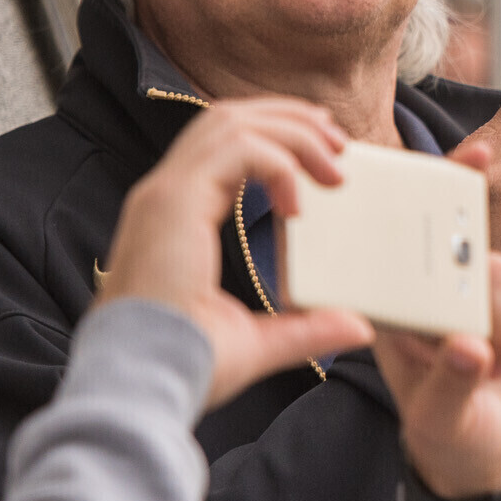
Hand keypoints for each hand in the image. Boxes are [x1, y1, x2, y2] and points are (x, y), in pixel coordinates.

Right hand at [94, 98, 373, 409]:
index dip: (272, 136)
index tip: (322, 150)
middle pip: (226, 119)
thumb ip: (308, 328)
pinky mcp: (173, 203)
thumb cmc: (183, 366)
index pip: (222, 144)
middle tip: (337, 141)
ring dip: (290, 131)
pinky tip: (300, 204)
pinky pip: (235, 151)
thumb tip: (357, 326)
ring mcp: (164, 195)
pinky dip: (277, 163)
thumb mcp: (260, 342)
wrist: (142, 383)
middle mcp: (164, 195)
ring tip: (333, 159)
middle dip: (287, 117)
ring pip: (230, 123)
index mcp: (176, 216)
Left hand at [376, 252, 500, 499]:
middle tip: (490, 359)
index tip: (469, 352)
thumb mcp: (440, 422)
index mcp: (402, 313)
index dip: (464, 312)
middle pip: (491, 268)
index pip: (433, 278)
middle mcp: (440, 290)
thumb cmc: (454, 435)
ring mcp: (484, 285)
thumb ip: (450, 386)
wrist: (499, 446)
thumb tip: (468, 347)